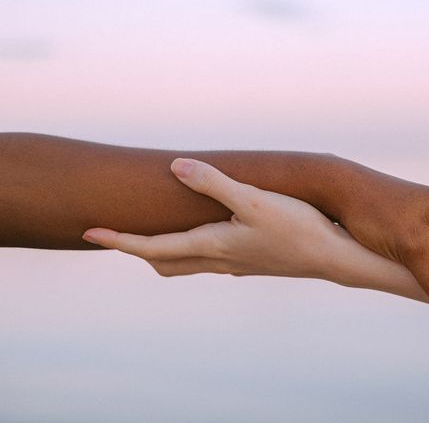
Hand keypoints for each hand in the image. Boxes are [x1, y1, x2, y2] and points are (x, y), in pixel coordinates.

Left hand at [83, 159, 342, 279]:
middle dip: (139, 249)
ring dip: (165, 250)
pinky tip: (209, 232)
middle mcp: (220, 260)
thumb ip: (214, 183)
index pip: (152, 247)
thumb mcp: (253, 200)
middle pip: (165, 262)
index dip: (119, 239)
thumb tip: (175, 166)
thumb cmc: (297, 228)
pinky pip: (210, 259)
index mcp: (212, 246)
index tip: (89, 232)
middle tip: (119, 232)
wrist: (336, 259)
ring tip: (156, 230)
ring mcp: (238, 264)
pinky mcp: (254, 261)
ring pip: (188, 263)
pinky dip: (193, 247)